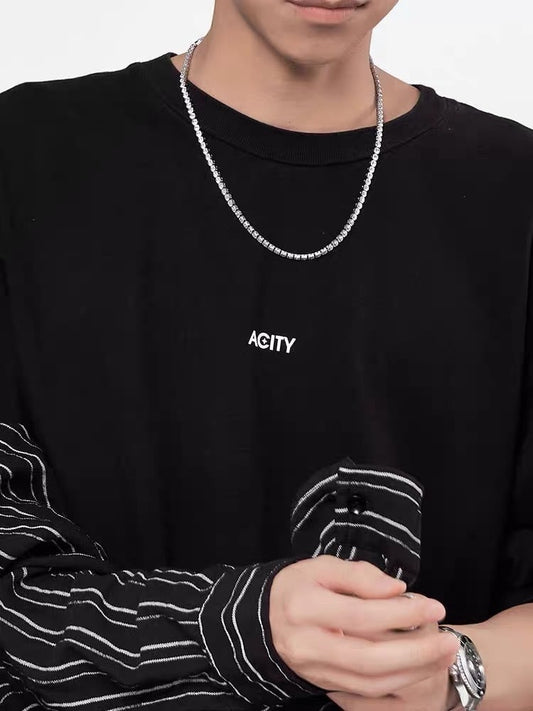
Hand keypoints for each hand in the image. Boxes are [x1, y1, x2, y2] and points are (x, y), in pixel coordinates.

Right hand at [269, 555, 458, 696]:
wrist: (264, 617)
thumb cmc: (300, 585)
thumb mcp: (323, 566)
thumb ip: (360, 574)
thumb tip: (397, 590)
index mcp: (305, 607)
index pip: (362, 614)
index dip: (402, 613)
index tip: (434, 606)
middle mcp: (307, 644)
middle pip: (369, 658)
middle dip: (416, 653)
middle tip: (449, 641)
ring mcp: (313, 669)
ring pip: (370, 682)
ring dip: (413, 672)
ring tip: (443, 655)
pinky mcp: (321, 683)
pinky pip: (364, 692)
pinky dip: (396, 682)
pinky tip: (418, 668)